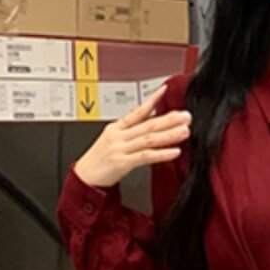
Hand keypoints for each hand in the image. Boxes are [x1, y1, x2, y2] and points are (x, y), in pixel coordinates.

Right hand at [73, 82, 191, 189]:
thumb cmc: (99, 161)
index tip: (165, 90)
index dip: (152, 100)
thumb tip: (149, 122)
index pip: (137, 111)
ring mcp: (121, 148)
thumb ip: (130, 132)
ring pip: (149, 139)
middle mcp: (119, 136)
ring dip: (169, 135)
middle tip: (186, 116)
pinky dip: (161, 154)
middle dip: (169, 119)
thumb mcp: (112, 141)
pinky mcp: (122, 163)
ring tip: (184, 131)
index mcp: (117, 128)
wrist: (84, 178)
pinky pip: (145, 156)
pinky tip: (174, 152)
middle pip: (148, 124)